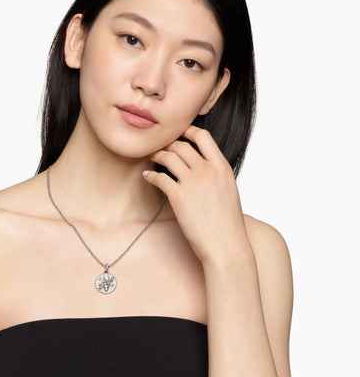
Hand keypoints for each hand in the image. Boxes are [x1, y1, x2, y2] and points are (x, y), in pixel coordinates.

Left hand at [144, 126, 250, 264]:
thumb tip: (205, 171)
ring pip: (169, 157)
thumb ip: (217, 177)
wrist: (226, 245)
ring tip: (152, 158)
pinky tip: (147, 177)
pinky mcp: (179, 197)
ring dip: (158, 155)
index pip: (203, 136)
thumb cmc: (228, 224)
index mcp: (222, 167)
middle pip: (182, 145)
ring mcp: (193, 182)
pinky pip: (159, 177)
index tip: (179, 134)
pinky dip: (151, 175)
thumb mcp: (229, 192)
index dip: (188, 131)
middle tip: (161, 148)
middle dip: (168, 144)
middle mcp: (208, 170)